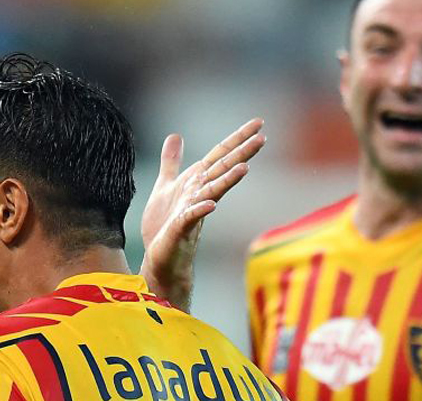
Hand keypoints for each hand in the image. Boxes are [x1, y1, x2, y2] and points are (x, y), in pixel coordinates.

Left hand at [139, 118, 265, 310]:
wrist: (159, 257)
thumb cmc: (164, 226)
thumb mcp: (166, 186)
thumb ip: (172, 162)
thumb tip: (176, 136)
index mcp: (196, 182)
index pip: (220, 156)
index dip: (238, 138)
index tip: (258, 122)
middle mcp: (200, 194)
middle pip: (223, 170)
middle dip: (242, 154)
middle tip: (263, 137)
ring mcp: (193, 211)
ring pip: (213, 192)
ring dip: (228, 181)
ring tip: (244, 168)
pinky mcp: (181, 229)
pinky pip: (191, 218)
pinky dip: (200, 210)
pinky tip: (210, 205)